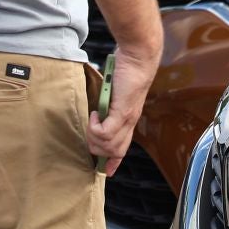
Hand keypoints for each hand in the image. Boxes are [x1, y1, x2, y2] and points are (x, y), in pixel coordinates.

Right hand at [88, 48, 158, 177]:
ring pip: (107, 146)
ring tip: (92, 119)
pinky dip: (95, 126)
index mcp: (129, 119)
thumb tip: (97, 108)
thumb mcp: (115, 90)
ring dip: (93, 136)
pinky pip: (106, 133)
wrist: (139, 57)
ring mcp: (127, 119)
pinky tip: (95, 113)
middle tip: (90, 131)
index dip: (113, 162)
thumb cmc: (127, 69)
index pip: (123, 148)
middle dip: (96, 148)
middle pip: (113, 152)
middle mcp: (130, 123)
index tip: (106, 170)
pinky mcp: (122, 112)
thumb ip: (108, 102)